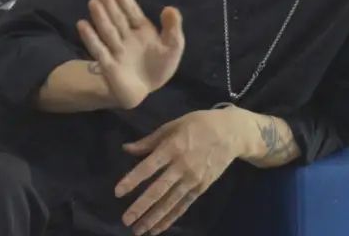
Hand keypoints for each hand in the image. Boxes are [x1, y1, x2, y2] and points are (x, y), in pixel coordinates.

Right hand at [75, 0, 184, 109]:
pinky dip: (90, 37)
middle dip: (110, 5)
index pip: (132, 12)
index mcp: (141, 30)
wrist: (145, 89)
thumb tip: (170, 8)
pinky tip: (82, 24)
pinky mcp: (108, 64)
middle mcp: (126, 36)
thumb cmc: (159, 65)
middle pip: (117, 19)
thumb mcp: (173, 46)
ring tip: (93, 2)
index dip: (125, 0)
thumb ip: (172, 28)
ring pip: (107, 31)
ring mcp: (116, 50)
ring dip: (100, 17)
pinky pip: (98, 50)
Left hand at [115, 108, 246, 234]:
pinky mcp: (201, 188)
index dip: (132, 180)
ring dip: (154, 218)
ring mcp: (193, 179)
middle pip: (158, 190)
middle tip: (126, 220)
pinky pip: (183, 206)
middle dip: (141, 207)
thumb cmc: (197, 124)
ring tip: (139, 230)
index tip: (118, 193)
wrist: (231, 133)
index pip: (148, 167)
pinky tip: (159, 228)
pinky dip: (170, 218)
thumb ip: (149, 141)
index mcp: (171, 148)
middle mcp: (181, 166)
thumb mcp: (172, 126)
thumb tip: (126, 149)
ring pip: (170, 202)